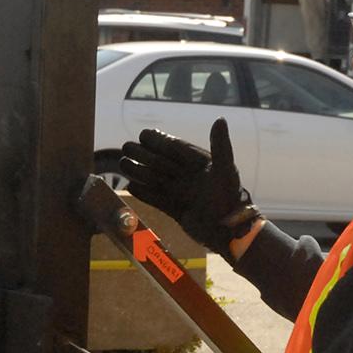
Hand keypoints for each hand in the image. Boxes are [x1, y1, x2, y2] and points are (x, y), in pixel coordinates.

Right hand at [117, 118, 260, 252]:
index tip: (144, 134)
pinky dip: (144, 193)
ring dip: (140, 172)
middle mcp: (190, 178)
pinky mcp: (178, 211)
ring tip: (123, 165)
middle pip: (162, 162)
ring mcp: (183, 194)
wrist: (229, 233)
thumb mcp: (225, 170)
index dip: (160, 141)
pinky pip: (157, 200)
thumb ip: (220, 145)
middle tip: (126, 148)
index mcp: (201, 165)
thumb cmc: (229, 199)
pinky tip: (131, 187)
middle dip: (144, 155)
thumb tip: (220, 119)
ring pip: (156, 179)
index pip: (176, 148)